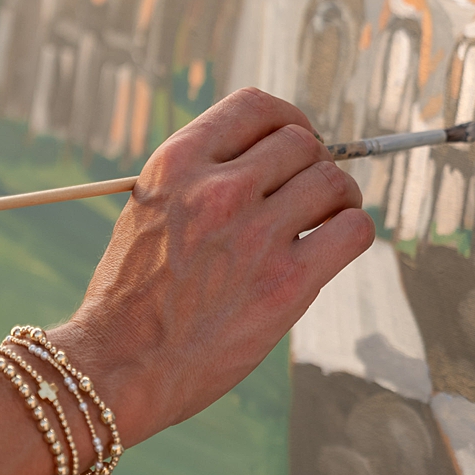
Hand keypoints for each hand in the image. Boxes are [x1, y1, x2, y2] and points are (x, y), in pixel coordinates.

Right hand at [52, 89, 373, 450]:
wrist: (120, 367)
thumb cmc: (134, 297)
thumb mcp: (150, 210)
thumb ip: (203, 178)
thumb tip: (270, 159)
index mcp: (178, 165)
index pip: (255, 107)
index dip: (288, 120)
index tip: (296, 141)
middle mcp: (218, 190)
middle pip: (303, 143)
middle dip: (313, 164)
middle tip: (309, 195)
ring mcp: (255, 234)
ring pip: (334, 182)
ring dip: (339, 198)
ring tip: (326, 219)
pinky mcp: (287, 281)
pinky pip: (353, 230)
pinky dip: (353, 231)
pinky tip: (334, 246)